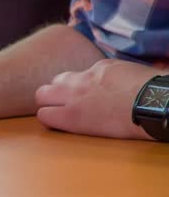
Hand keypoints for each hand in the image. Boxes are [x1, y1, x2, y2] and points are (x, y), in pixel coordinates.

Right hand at [35, 59, 164, 139]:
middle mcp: (72, 95)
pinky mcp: (101, 65)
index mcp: (71, 116)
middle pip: (41, 93)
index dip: (49, 116)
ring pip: (60, 78)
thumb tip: (72, 114)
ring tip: (78, 90)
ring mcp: (85, 77)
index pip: (42, 114)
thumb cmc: (131, 125)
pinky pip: (88, 69)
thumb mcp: (97, 131)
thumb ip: (77, 119)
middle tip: (58, 102)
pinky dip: (93, 76)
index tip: (55, 117)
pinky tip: (107, 82)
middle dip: (47, 98)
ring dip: (65, 84)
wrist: (155, 103)